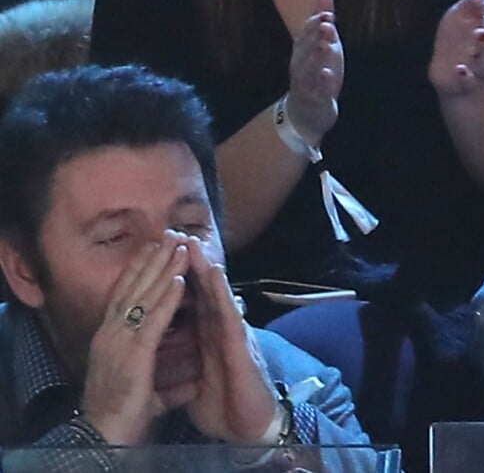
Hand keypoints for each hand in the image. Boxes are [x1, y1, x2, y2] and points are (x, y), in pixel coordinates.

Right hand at [81, 230, 193, 444]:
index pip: (124, 293)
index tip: (153, 246)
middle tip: (170, 234)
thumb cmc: (121, 417)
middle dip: (153, 258)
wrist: (103, 441)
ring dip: (164, 269)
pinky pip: (153, 320)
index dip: (139, 268)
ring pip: (143, 296)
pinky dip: (168, 298)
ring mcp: (118, 342)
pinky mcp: (133, 356)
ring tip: (180, 245)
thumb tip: (187, 379)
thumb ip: (161, 375)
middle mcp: (110, 333)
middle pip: (133, 286)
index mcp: (109, 337)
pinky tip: (181, 280)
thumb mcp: (141, 388)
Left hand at [183, 236, 278, 442]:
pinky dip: (221, 292)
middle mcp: (217, 327)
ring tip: (192, 242)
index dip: (173, 279)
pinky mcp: (241, 343)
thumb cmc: (223, 401)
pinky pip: (229, 312)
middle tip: (173, 234)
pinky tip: (215, 273)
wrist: (248, 426)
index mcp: (203, 335)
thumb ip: (181, 357)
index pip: (187, 300)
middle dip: (188, 263)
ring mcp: (231, 332)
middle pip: (200, 290)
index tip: (158, 255)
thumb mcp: (194, 375)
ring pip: (215, 294)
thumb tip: (163, 349)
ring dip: (205, 267)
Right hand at [287, 0, 343, 146]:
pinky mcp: (314, 99)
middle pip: (303, 50)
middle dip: (313, 37)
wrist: (308, 112)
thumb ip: (323, 22)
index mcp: (301, 52)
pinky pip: (317, 91)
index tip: (328, 14)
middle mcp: (299, 66)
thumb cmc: (316, 74)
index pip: (304, 34)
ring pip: (307, 69)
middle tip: (326, 25)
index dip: (314, 24)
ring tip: (324, 46)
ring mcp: (305, 83)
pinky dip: (322, 83)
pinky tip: (327, 74)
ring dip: (315, 57)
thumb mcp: (322, 45)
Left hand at [429, 0, 483, 95]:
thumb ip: (472, 3)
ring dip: (479, 59)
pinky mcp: (460, 83)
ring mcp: (476, 71)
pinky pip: (466, 83)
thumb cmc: (456, 36)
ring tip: (472, 51)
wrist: (448, 70)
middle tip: (480, 34)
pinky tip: (459, 69)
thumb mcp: (459, 14)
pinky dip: (464, 76)